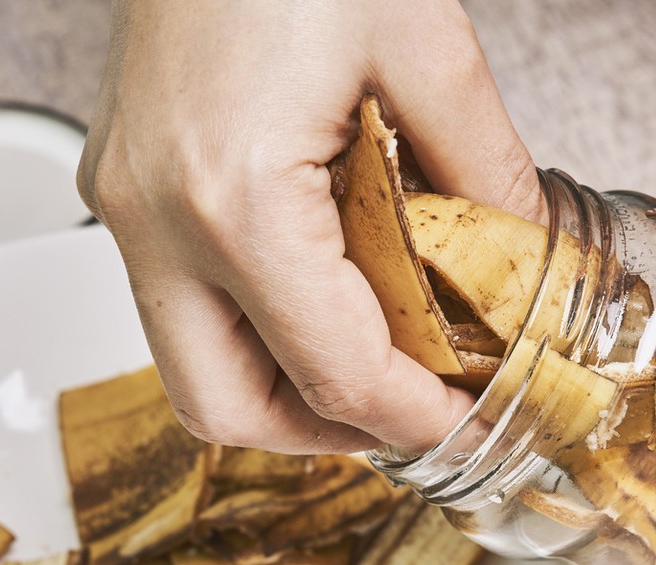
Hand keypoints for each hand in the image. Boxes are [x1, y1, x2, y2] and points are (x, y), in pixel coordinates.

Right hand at [77, 0, 543, 452]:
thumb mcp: (425, 42)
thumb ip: (486, 166)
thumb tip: (526, 253)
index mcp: (233, 197)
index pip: (330, 371)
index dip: (409, 419)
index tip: (463, 424)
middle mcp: (156, 218)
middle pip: (225, 408)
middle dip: (328, 432)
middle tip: (408, 410)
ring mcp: (129, 204)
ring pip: (193, 367)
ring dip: (287, 388)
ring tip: (373, 360)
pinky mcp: (129, 185)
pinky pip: (185, 304)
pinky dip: (258, 328)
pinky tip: (323, 292)